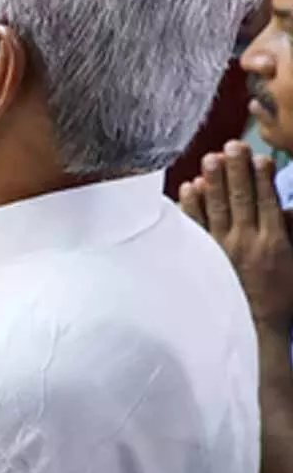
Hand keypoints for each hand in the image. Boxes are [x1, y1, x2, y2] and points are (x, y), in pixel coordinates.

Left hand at [179, 140, 292, 331]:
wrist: (259, 328)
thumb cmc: (283, 294)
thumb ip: (290, 231)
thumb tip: (285, 207)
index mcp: (274, 242)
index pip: (267, 201)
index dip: (262, 177)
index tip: (259, 156)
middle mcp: (246, 242)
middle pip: (240, 199)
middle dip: (236, 170)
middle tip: (232, 145)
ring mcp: (222, 250)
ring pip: (216, 209)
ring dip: (213, 181)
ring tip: (210, 157)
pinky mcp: (204, 258)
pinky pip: (196, 228)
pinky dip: (191, 207)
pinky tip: (189, 187)